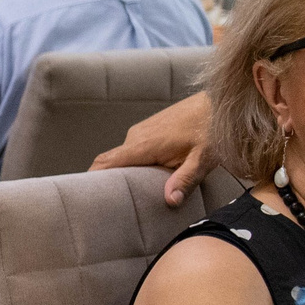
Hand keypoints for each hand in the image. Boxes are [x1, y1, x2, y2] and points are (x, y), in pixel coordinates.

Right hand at [90, 90, 212, 205]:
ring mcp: (142, 130)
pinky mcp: (149, 128)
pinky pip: (133, 149)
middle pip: (111, 162)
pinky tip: (152, 173)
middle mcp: (136, 136)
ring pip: (124, 156)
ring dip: (127, 172)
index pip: (105, 162)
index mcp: (144, 144)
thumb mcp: (203, 159)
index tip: (85, 195)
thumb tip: (170, 200)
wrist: (219, 103)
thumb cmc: (212, 130)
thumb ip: (185, 180)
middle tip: (115, 202)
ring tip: (137, 190)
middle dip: (110, 181)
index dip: (91, 179)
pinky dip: (136, 163)